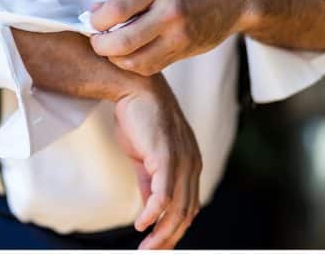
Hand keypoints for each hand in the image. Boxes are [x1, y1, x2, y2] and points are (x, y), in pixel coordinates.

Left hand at [90, 0, 247, 74]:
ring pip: (136, 61)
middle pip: (123, 42)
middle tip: (95, 40)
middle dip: (101, 45)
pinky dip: (135, 63)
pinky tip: (130, 53)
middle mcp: (170, 12)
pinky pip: (151, 65)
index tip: (92, 21)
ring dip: (117, 58)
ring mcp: (179, 36)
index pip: (117, 10)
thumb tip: (96, 12)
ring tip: (111, 47)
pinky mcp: (184, 52)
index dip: (96, 21)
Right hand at [114, 75, 202, 249]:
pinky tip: (141, 224)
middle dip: (169, 238)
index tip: (157, 245)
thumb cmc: (138, 117)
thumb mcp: (145, 157)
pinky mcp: (166, 155)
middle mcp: (192, 163)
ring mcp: (182, 159)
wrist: (132, 86)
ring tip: (146, 248)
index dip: (174, 229)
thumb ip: (150, 184)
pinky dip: (154, 214)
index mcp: (190, 162)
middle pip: (186, 213)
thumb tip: (149, 213)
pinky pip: (164, 194)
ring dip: (161, 233)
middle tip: (150, 253)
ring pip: (177, 208)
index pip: (189, 206)